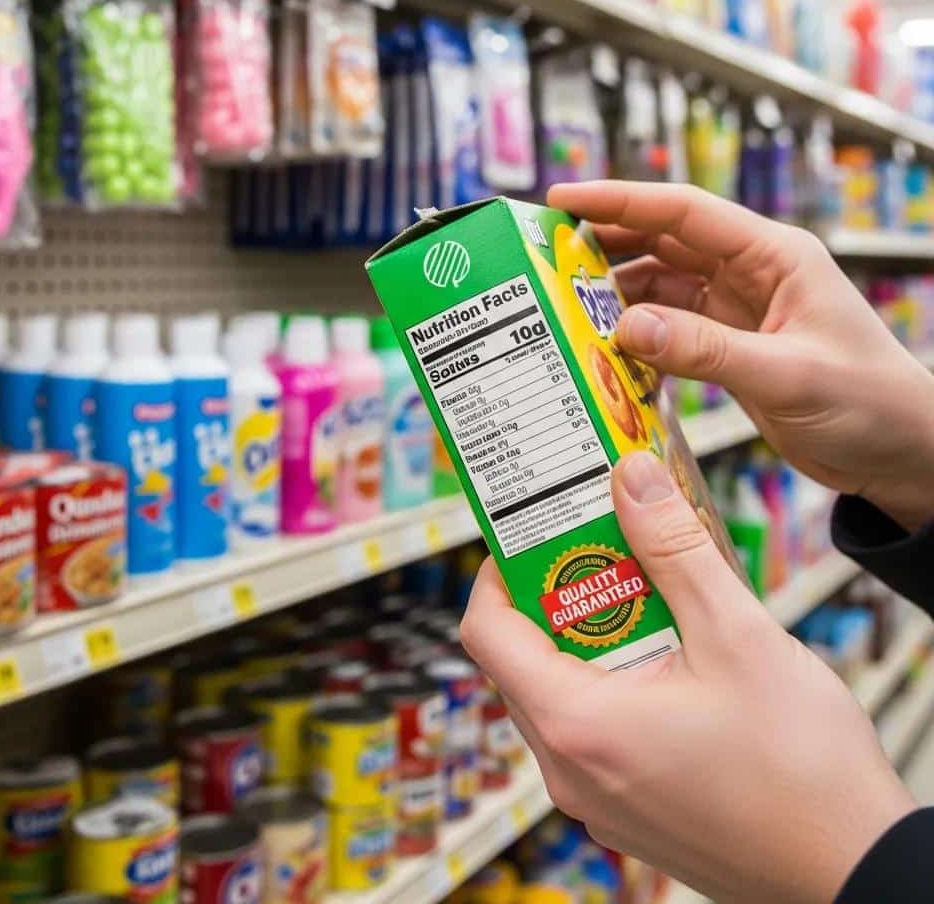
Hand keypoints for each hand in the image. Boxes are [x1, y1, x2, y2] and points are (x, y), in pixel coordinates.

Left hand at [461, 451, 913, 903]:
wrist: (857, 873)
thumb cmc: (803, 773)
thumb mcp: (736, 635)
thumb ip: (673, 549)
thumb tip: (631, 479)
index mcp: (575, 725)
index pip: (486, 629)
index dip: (501, 569)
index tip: (540, 534)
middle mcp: (568, 768)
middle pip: (521, 657)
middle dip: (560, 594)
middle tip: (610, 552)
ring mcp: (593, 795)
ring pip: (558, 691)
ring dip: (591, 637)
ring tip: (651, 602)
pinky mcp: (623, 806)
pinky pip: (590, 728)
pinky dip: (611, 682)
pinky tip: (670, 660)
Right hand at [548, 181, 933, 531]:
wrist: (900, 453)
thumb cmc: (869, 402)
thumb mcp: (786, 374)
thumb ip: (704, 351)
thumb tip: (625, 327)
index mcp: (773, 255)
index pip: (684, 211)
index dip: (621, 200)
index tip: (564, 199)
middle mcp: (749, 274)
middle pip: (663, 240)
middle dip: (606, 241)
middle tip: (547, 252)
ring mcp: (736, 310)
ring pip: (660, 285)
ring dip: (616, 293)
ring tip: (565, 304)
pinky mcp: (727, 347)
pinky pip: (668, 329)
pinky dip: (635, 335)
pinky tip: (605, 347)